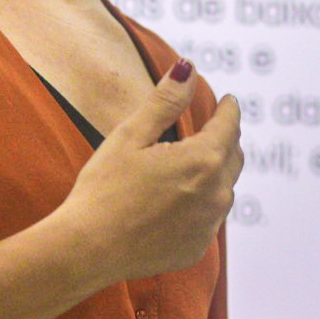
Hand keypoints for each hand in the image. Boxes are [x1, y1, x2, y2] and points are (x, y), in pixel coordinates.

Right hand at [54, 60, 243, 282]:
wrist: (87, 250)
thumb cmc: (103, 190)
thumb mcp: (131, 136)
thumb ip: (165, 101)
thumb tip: (188, 69)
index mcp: (203, 160)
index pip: (229, 126)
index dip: (228, 110)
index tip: (228, 101)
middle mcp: (216, 194)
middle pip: (232, 157)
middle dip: (224, 139)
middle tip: (210, 128)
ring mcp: (209, 224)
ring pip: (223, 189)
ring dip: (213, 173)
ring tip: (190, 165)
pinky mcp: (197, 247)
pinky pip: (209, 218)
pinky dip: (200, 204)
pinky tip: (175, 202)